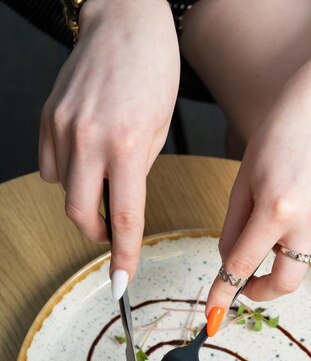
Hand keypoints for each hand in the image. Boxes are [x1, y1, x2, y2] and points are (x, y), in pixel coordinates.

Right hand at [39, 0, 179, 292]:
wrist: (125, 21)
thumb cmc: (154, 71)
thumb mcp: (161, 130)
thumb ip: (137, 171)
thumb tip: (118, 203)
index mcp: (129, 145)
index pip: (124, 218)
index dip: (123, 256)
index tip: (121, 283)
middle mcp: (89, 138)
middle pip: (80, 212)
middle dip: (95, 232)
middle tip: (110, 231)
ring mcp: (62, 126)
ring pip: (62, 189)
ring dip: (82, 198)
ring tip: (103, 178)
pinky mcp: (47, 116)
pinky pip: (48, 165)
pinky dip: (65, 173)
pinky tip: (83, 158)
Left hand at [205, 66, 310, 322]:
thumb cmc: (277, 136)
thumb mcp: (243, 181)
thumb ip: (233, 229)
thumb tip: (229, 264)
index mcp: (276, 208)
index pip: (243, 265)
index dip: (224, 293)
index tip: (213, 316)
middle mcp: (309, 220)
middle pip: (284, 284)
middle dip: (260, 291)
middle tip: (246, 285)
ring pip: (300, 260)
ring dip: (282, 251)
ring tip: (280, 211)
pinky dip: (302, 232)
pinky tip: (303, 199)